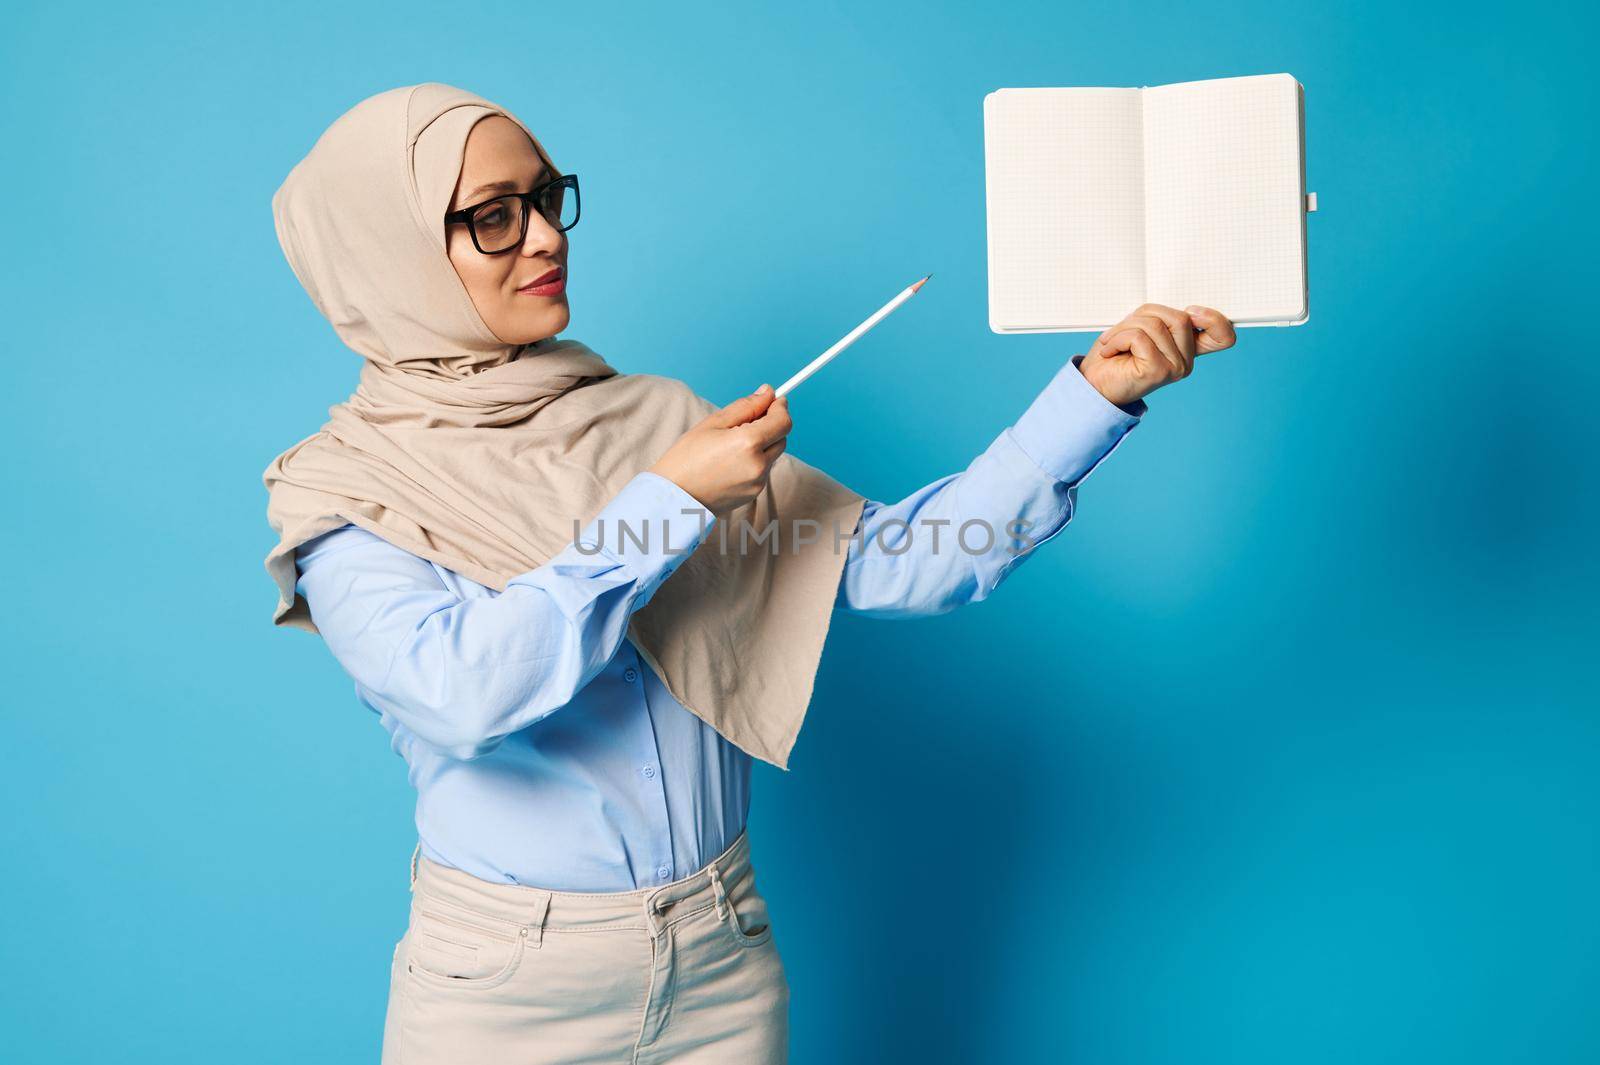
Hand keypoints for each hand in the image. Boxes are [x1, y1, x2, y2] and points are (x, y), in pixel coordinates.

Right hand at [648, 383, 790, 515]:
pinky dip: (755, 461)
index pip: (783, 421)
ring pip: (773, 454)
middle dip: (771, 425)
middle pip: (781, 437)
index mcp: (748, 443)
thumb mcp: (713, 423)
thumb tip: (768, 393)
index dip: (780, 407)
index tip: (774, 400)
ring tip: (731, 445)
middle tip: (747, 420)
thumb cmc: (686, 458)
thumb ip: (746, 406)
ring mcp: (758, 482)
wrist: (673, 497)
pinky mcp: (754, 494)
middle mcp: (758, 465)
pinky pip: (763, 470)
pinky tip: (730, 462)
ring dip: (763, 444)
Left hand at [1078, 304, 1236, 407]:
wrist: (1093, 384)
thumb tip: (1180, 309)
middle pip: (1179, 317)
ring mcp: (1175, 369)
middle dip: (1143, 315)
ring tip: (1113, 342)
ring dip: (1125, 327)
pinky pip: (1139, 337)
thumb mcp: (1142, 327)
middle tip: (1124, 330)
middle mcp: (1186, 362)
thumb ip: (1162, 318)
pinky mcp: (1157, 372)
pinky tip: (1111, 350)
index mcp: (1187, 350)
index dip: (1214, 318)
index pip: (1223, 336)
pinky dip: (1118, 338)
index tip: (1191, 311)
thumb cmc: (1115, 355)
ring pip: (1155, 325)